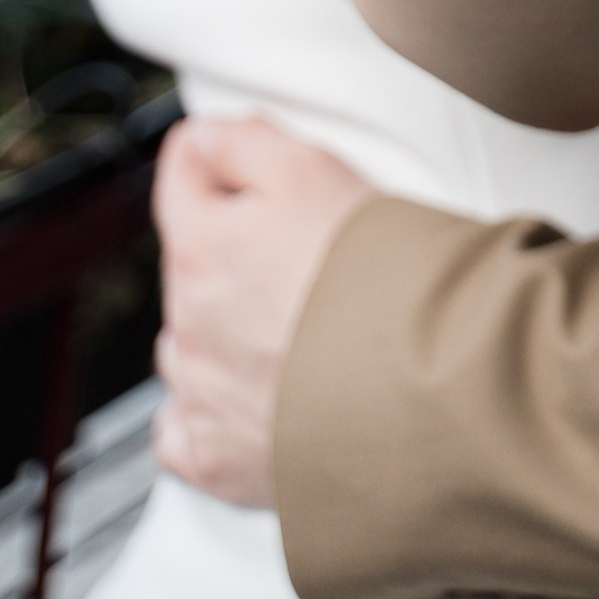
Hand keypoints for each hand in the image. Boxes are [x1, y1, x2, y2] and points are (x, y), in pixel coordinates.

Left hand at [151, 117, 376, 509]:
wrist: (419, 387)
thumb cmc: (377, 274)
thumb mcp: (313, 168)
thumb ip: (243, 142)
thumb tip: (199, 137)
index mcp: (202, 246)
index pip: (179, 181)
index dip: (210, 160)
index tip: (228, 157)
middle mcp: (187, 323)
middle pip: (189, 267)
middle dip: (229, 252)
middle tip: (297, 251)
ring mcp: (201, 397)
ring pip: (188, 347)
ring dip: (220, 332)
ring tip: (288, 328)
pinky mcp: (220, 462)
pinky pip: (183, 430)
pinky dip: (206, 413)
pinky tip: (250, 398)